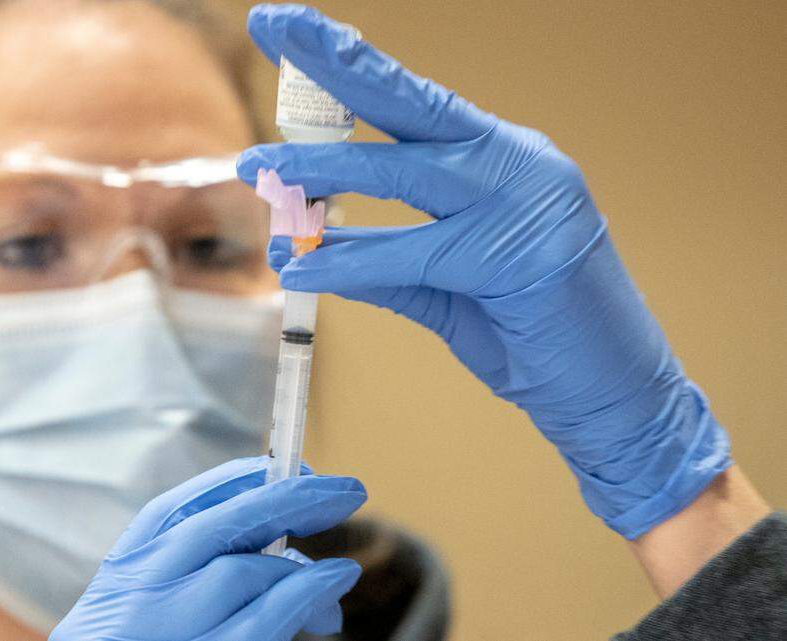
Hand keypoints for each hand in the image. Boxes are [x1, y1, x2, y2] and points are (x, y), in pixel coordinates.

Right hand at [49, 457, 365, 640]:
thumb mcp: (137, 604)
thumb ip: (190, 566)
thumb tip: (278, 543)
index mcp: (126, 566)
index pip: (187, 504)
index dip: (250, 480)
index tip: (297, 471)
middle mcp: (140, 589)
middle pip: (224, 523)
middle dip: (293, 499)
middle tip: (349, 491)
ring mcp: (163, 628)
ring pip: (244, 572)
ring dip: (303, 568)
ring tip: (338, 576)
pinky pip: (258, 624)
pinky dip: (301, 598)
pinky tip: (328, 594)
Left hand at [237, 4, 730, 538]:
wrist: (612, 396)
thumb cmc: (531, 333)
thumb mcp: (447, 284)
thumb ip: (385, 256)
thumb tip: (310, 242)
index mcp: (503, 158)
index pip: (415, 101)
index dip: (352, 67)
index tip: (293, 30)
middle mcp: (518, 164)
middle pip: (413, 102)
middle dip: (338, 63)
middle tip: (274, 24)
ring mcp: (527, 204)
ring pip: (402, 172)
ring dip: (321, 172)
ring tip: (260, 170)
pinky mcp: (520, 257)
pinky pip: (411, 254)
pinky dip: (349, 261)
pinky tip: (302, 265)